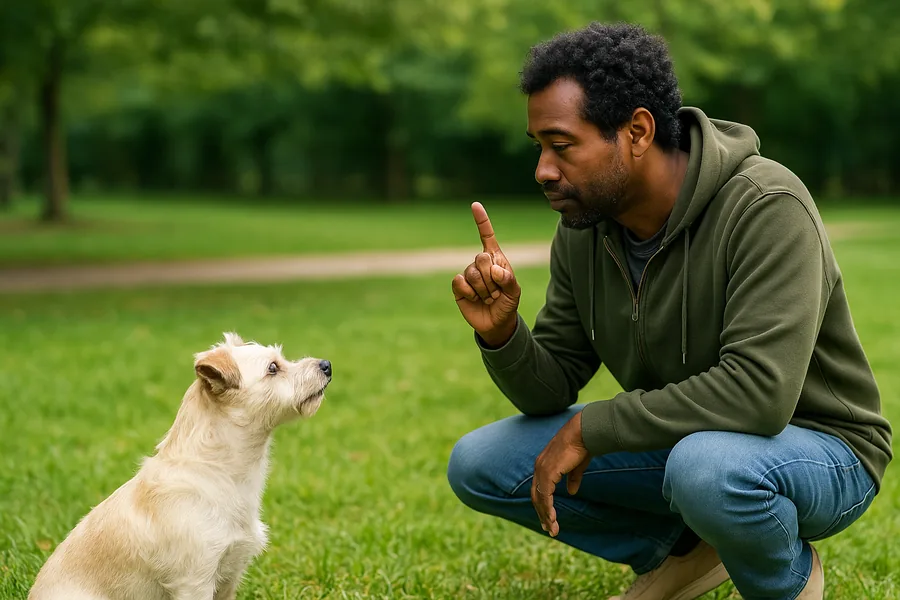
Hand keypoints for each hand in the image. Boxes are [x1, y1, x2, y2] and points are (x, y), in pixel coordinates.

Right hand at [452, 202, 520, 347]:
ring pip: (472, 273)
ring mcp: (468, 273)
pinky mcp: (459, 286)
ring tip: (488, 298)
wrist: (496, 323)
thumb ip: (508, 279)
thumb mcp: (515, 292)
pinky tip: (474, 299)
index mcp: (496, 259)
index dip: (481, 221)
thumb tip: (494, 270)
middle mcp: (480, 263)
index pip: (487, 236)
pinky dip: (469, 293)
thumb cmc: (507, 304)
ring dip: (483, 290)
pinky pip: (460, 282)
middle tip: (496, 292)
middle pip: (481, 258)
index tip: (475, 205)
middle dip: (491, 279)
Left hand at [531, 411, 590, 537]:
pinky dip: (548, 508)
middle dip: (542, 513)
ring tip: (552, 529)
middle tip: (549, 529)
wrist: (584, 433)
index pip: (539, 488)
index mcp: (544, 464)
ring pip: (539, 498)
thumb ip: (573, 478)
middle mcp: (539, 467)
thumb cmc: (582, 446)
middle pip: (536, 496)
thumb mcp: (576, 466)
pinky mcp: (548, 472)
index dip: (543, 504)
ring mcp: (542, 469)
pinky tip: (552, 519)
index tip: (549, 518)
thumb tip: (572, 492)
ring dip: (545, 515)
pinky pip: (545, 495)